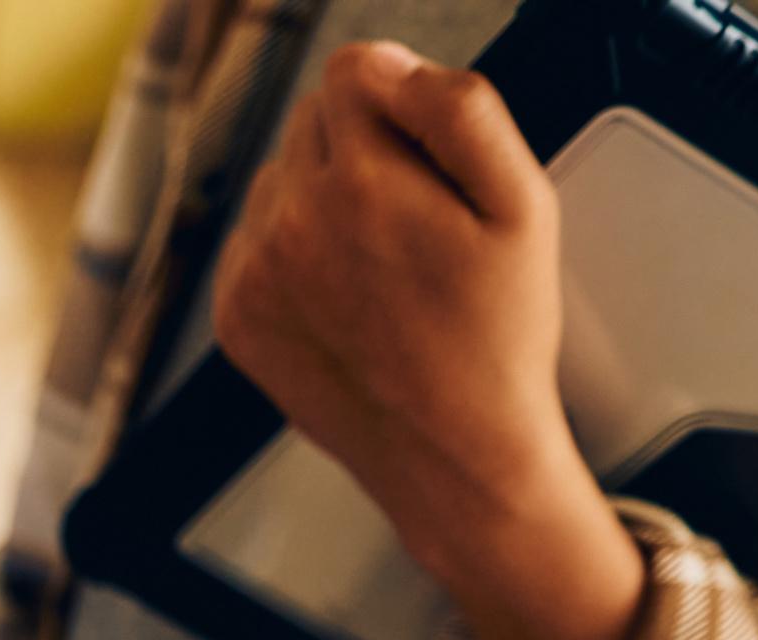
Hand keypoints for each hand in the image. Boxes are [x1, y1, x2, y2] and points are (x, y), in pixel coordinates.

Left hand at [211, 41, 644, 639]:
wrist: (451, 456)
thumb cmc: (497, 337)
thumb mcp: (523, 205)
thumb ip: (459, 108)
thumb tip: (389, 64)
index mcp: (357, 183)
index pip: (354, 70)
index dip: (402, 98)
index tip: (428, 149)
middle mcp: (288, 223)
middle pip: (313, 120)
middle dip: (364, 147)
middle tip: (419, 218)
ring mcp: (252, 273)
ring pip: (282, 178)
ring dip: (326, 198)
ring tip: (386, 265)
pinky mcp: (234, 316)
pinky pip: (257, 240)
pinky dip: (295, 252)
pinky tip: (348, 296)